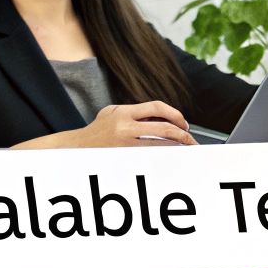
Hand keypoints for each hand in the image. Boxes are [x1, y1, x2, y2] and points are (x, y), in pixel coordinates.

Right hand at [69, 100, 197, 146]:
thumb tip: (162, 116)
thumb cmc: (97, 130)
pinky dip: (164, 158)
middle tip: (191, 140)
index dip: (174, 114)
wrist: (76, 147)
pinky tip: (172, 160)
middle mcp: (125, 128)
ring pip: (160, 146)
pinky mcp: (124, 158)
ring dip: (177, 148)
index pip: (156, 107)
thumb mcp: (112, 113)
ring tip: (187, 151)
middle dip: (183, 135)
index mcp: (123, 112)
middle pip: (164, 129)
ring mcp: (124, 145)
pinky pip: (150, 158)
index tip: (183, 123)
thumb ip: (135, 111)